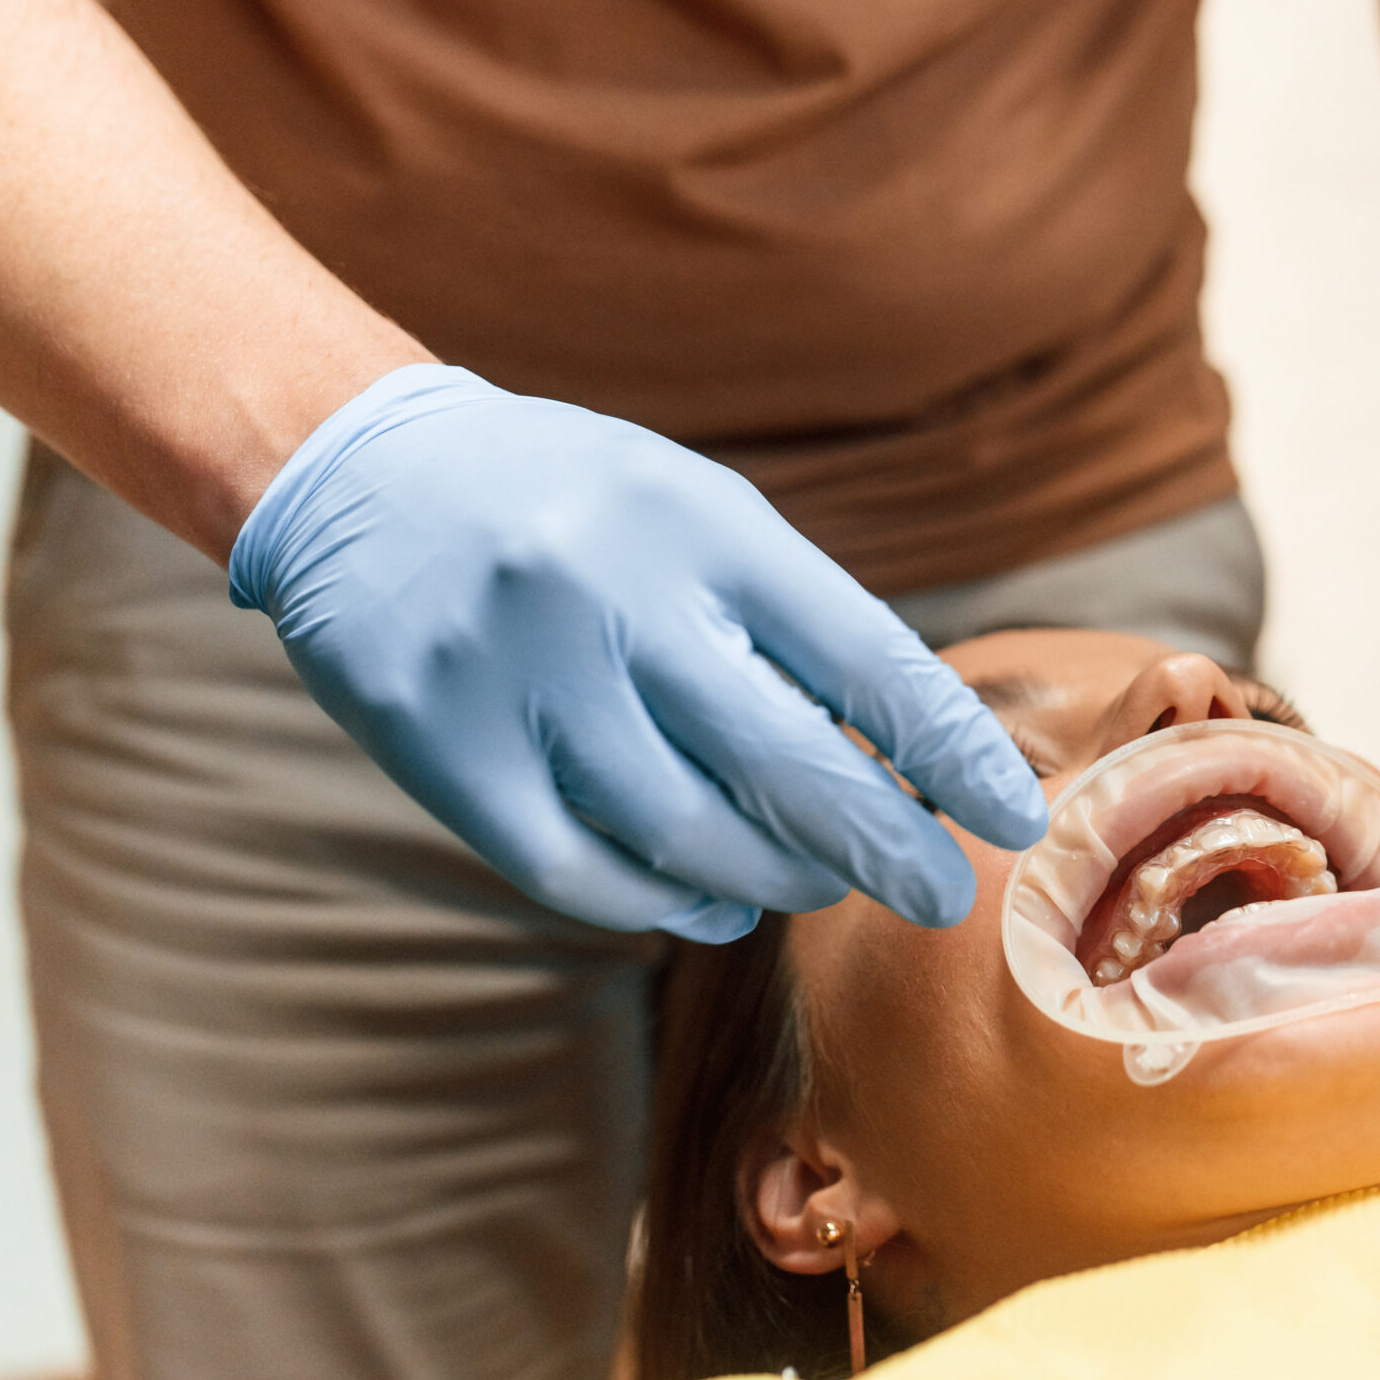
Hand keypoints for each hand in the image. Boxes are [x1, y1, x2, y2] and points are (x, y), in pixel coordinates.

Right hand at [229, 366, 1047, 939]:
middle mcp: (617, 597)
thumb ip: (794, 623)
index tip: (1017, 816)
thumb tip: (911, 761)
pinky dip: (668, 903)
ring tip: (817, 884)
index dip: (950, 749)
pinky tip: (717, 901)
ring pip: (690, 834)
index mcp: (702, 524)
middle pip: (787, 764)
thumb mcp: (697, 513)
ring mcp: (524, 680)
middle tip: (943, 897)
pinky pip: (584, 872)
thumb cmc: (576, 505)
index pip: (864, 655)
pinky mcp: (447, 754)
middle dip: (885, 846)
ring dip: (780, 877)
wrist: (362, 476)